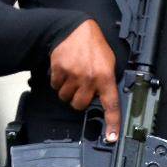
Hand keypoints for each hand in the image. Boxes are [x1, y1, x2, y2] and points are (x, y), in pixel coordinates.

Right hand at [49, 20, 120, 141]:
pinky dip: (58, 81)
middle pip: (80, 105)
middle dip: (79, 100)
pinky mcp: (58, 70)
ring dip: (68, 91)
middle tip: (82, 88)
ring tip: (74, 77)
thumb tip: (104, 99)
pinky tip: (65, 70)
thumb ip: (107, 82)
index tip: (111, 137)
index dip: (112, 123)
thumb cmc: (94, 47)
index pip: (111, 105)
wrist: (75, 29)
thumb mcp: (109, 63)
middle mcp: (89, 79)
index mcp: (106, 78)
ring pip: (65, 97)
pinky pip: (55, 86)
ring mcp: (72, 75)